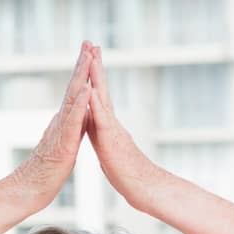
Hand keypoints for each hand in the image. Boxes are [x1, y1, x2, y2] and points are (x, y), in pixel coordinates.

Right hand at [10, 43, 93, 208]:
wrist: (31, 188)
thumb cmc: (47, 170)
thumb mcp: (65, 143)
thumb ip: (70, 128)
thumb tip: (77, 116)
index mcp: (65, 121)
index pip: (76, 91)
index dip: (83, 71)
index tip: (90, 51)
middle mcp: (62, 120)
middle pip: (73, 87)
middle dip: (82, 63)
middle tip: (89, 42)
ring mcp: (62, 129)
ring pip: (73, 98)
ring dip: (81, 77)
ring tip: (88, 57)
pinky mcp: (65, 142)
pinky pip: (74, 121)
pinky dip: (81, 104)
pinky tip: (87, 90)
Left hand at [85, 46, 165, 212]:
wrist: (144, 189)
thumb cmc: (128, 174)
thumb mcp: (110, 150)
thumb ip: (104, 136)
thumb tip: (98, 128)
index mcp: (107, 126)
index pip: (98, 96)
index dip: (93, 78)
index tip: (89, 58)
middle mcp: (111, 122)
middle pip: (101, 89)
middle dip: (96, 67)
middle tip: (91, 44)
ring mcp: (113, 129)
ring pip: (102, 98)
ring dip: (96, 77)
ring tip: (90, 57)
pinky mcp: (112, 140)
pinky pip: (102, 119)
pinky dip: (96, 104)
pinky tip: (90, 90)